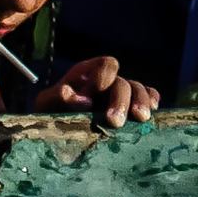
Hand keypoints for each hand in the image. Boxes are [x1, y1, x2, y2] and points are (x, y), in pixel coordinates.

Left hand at [32, 57, 159, 127]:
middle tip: (114, 121)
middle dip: (120, 101)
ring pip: (138, 91)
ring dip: (141, 103)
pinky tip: (150, 113)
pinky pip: (148, 97)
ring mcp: (120, 93)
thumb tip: (84, 101)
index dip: (106, 75)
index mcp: (88, 73)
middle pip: (123, 83)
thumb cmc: (48, 112)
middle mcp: (107, 81)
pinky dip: (152, 101)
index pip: (106, 65)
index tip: (98, 92)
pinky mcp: (130, 107)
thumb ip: (58, 97)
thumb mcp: (46, 103)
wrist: (55, 131)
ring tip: (139, 119)